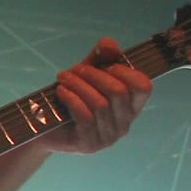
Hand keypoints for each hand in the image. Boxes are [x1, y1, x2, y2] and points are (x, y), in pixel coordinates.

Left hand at [48, 38, 152, 153]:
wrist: (46, 128)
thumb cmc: (72, 98)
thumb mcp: (87, 73)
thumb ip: (100, 58)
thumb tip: (109, 45)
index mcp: (131, 107)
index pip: (144, 87)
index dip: (126, 71)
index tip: (105, 65)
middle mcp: (124, 124)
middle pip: (118, 92)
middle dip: (94, 74)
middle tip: (75, 69)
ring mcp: (108, 137)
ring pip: (99, 104)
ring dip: (78, 85)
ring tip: (63, 78)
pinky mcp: (90, 145)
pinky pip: (85, 116)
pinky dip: (71, 99)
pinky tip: (61, 91)